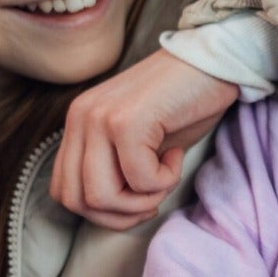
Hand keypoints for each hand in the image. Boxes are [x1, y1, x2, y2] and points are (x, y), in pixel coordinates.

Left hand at [52, 49, 239, 229]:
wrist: (214, 61)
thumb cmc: (185, 102)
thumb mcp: (140, 141)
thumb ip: (116, 168)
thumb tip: (113, 212)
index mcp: (78, 123)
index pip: (63, 191)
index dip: (101, 212)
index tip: (139, 200)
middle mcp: (80, 118)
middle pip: (76, 201)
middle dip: (120, 215)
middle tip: (154, 197)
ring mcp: (99, 119)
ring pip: (101, 196)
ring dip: (142, 201)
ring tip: (166, 177)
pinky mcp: (127, 121)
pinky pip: (140, 179)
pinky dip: (165, 180)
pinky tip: (176, 155)